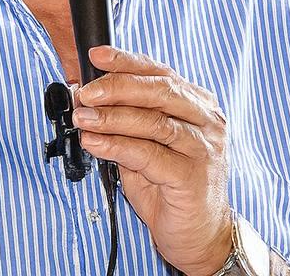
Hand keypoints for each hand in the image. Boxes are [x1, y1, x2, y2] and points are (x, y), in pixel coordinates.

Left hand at [74, 46, 234, 275]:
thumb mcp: (148, 146)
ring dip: (112, 117)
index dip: (128, 62)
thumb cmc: (171, 187)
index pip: (162, 73)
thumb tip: (90, 101)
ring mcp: (203, 147)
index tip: (97, 56)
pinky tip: (95, 142)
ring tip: (82, 117)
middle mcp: (207, 121)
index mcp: (199, 106)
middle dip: (118, 86)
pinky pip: (148, 154)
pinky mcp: (192, 175)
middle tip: (86, 91)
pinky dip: (116, 146)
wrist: (198, 233)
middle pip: (161, 90)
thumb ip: (129, 123)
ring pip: (154, 121)